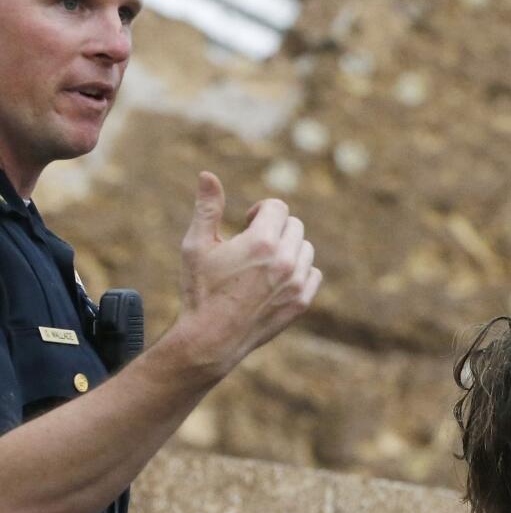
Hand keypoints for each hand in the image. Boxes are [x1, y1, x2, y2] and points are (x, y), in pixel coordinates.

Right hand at [173, 171, 321, 377]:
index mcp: (261, 242)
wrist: (211, 338)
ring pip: (305, 248)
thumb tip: (207, 175)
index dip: (261, 211)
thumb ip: (207, 208)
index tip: (247, 223)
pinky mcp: (301, 302)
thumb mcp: (196, 245)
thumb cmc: (200, 290)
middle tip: (252, 244)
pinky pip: (313, 273)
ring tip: (263, 262)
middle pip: (294, 225)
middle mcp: (284, 261)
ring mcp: (296, 283)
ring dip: (288, 248)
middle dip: (275, 228)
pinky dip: (299, 271)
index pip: (278, 207)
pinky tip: (276, 279)